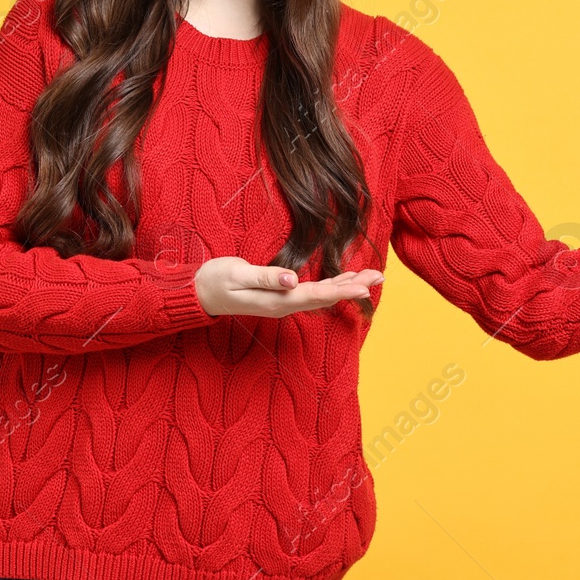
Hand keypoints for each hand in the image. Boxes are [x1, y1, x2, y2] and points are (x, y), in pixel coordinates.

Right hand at [194, 256, 383, 317]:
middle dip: (353, 286)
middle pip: (326, 297)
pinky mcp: (281, 295)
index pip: (316, 295)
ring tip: (371, 277)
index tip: (363, 286)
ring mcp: (283, 301)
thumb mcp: (237, 275)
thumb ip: (265, 278)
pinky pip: (313, 292)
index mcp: (277, 300)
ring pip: (322, 294)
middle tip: (379, 276)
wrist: (200, 293)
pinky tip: (344, 280)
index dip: (341, 290)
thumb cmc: (216, 280)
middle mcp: (285, 304)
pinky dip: (332, 284)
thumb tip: (292, 280)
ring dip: (347, 285)